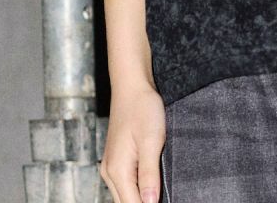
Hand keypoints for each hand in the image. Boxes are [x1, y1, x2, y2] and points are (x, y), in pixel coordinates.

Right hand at [100, 81, 166, 202]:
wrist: (132, 85)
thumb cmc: (143, 108)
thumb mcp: (151, 140)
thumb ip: (149, 174)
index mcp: (118, 170)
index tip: (166, 201)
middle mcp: (110, 172)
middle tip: (166, 196)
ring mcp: (111, 166)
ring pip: (125, 195)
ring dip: (140, 198)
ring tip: (161, 192)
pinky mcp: (116, 159)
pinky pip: (125, 183)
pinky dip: (136, 188)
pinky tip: (150, 184)